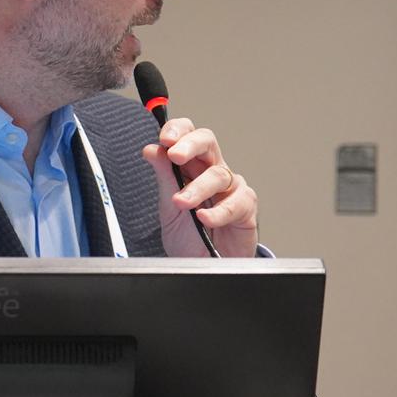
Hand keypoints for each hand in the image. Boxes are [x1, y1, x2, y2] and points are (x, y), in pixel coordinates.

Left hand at [141, 117, 259, 257]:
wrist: (201, 266)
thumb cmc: (189, 235)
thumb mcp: (168, 208)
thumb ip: (163, 178)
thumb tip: (151, 150)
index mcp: (191, 165)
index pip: (187, 134)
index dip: (178, 130)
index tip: (164, 139)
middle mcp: (212, 170)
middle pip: (207, 141)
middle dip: (190, 144)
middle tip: (175, 155)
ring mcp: (231, 187)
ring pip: (217, 175)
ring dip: (196, 188)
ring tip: (180, 203)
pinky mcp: (246, 207)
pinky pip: (235, 203)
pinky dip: (217, 212)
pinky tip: (204, 218)